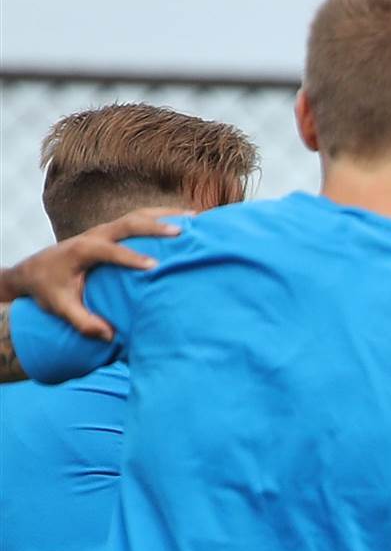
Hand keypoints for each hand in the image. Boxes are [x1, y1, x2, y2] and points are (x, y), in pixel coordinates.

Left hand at [0, 209, 183, 340]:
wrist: (36, 270)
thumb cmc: (49, 289)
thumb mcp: (59, 307)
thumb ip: (82, 321)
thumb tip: (108, 335)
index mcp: (81, 250)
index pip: (108, 251)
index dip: (130, 257)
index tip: (153, 266)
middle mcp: (94, 234)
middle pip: (128, 224)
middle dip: (155, 227)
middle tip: (181, 232)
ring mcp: (105, 230)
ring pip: (137, 216)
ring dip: (165, 215)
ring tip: (195, 218)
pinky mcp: (113, 232)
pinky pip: (140, 220)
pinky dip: (163, 217)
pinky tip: (185, 220)